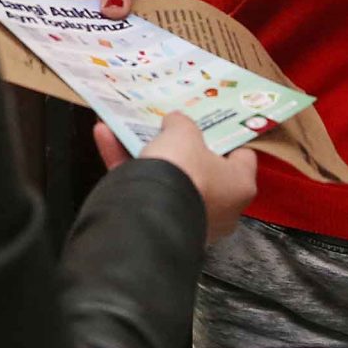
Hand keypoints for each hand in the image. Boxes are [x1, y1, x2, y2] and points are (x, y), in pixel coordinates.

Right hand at [96, 114, 256, 243]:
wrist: (150, 213)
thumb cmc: (184, 170)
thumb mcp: (183, 134)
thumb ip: (181, 124)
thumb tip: (175, 123)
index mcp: (239, 185)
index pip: (243, 157)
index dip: (227, 137)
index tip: (212, 123)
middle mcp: (220, 208)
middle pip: (201, 170)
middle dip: (182, 148)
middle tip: (169, 127)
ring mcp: (188, 219)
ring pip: (167, 179)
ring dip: (145, 152)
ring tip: (126, 126)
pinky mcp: (158, 224)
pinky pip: (143, 190)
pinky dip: (125, 166)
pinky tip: (104, 137)